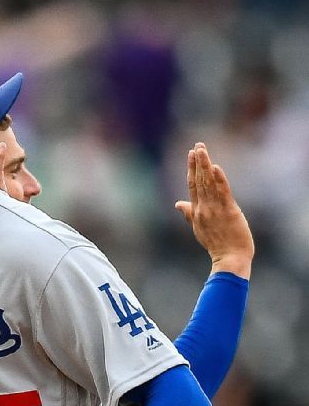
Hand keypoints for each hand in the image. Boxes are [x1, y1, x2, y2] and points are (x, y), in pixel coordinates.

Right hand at [174, 143, 253, 278]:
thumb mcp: (199, 228)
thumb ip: (188, 213)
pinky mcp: (228, 211)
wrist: (229, 259)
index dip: (191, 169)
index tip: (191, 154)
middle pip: (198, 181)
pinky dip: (219, 180)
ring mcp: (214, 209)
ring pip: (208, 183)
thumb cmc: (217, 245)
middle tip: (197, 146)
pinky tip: (215, 168)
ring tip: (202, 150)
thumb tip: (177, 203)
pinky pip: (222, 192)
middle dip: (197, 162)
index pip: (192, 185)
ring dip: (205, 165)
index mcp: (196, 211)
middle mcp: (203, 208)